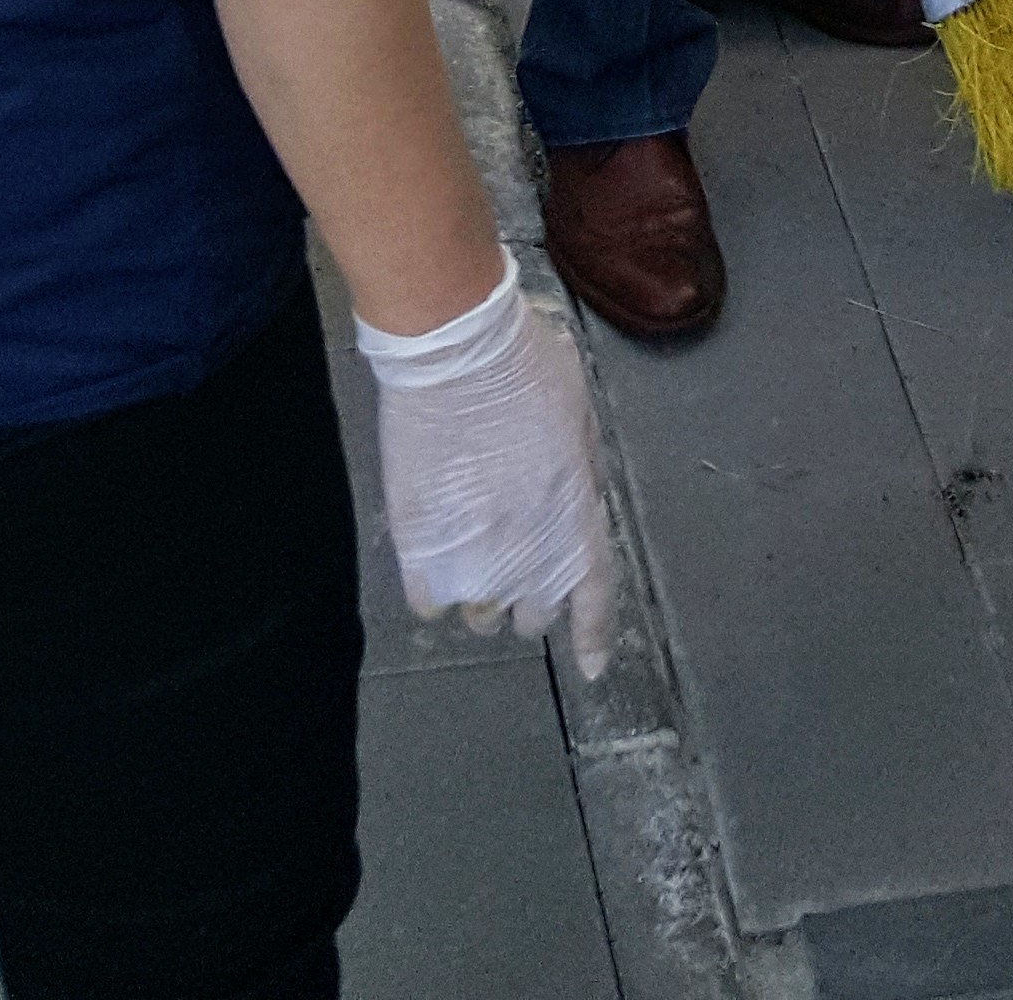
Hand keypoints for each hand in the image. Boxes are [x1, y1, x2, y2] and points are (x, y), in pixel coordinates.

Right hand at [355, 262, 615, 676]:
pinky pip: (430, 601)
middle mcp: (530, 551)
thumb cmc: (525, 362)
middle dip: (530, 592)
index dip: (593, 637)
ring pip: (481, 613)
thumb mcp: (580, 412)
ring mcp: (473, 555)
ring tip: (471, 544)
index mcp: (577, 516)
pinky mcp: (420, 549)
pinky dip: (435, 586)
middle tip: (514, 551)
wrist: (455, 347)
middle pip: (534, 614)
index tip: (590, 666)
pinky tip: (436, 550)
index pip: (593, 596)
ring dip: (482, 588)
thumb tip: (575, 500)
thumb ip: (580, 470)